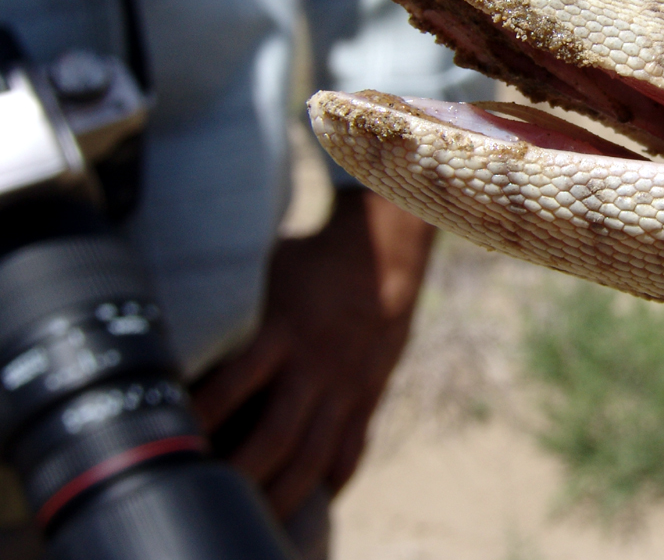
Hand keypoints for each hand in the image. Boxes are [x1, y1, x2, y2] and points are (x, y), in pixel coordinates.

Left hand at [191, 188, 432, 517]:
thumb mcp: (262, 272)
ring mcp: (345, 388)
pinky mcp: (367, 398)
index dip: (202, 416)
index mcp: (283, 332)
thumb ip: (228, 308)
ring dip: (282, 496)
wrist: (384, 256)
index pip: (234, 382)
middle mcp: (315, 367)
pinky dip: (329, 484)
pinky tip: (307, 502)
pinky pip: (349, 452)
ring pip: (314, 458)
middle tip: (206, 494)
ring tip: (251, 518)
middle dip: (240, 475)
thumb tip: (169, 326)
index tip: (173, 442)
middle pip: (276, 436)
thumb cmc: (309, 262)